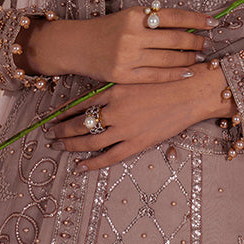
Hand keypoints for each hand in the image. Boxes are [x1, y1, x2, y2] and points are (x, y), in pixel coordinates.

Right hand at [16, 5, 217, 83]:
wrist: (76, 45)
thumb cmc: (106, 30)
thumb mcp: (128, 17)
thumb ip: (152, 20)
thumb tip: (187, 23)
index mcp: (135, 16)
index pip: (174, 16)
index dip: (197, 19)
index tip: (213, 23)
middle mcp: (132, 35)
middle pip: (175, 38)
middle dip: (197, 41)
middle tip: (208, 43)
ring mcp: (128, 56)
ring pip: (169, 59)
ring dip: (189, 58)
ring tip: (200, 57)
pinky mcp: (124, 75)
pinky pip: (157, 76)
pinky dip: (176, 74)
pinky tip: (188, 72)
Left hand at [46, 64, 233, 170]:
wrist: (192, 90)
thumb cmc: (167, 79)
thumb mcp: (136, 76)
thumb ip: (115, 88)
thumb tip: (94, 99)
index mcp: (113, 90)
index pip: (79, 104)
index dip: (63, 113)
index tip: (51, 118)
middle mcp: (115, 110)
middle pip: (80, 124)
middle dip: (62, 131)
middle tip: (51, 135)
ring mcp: (125, 128)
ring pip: (89, 142)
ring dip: (71, 145)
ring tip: (60, 147)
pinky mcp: (138, 143)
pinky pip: (109, 157)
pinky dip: (92, 163)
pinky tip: (80, 166)